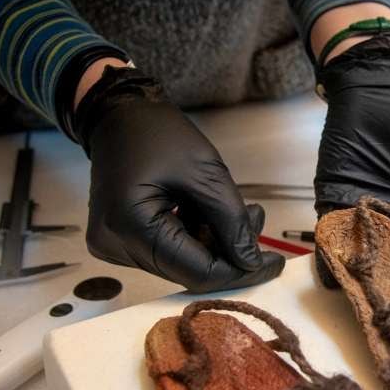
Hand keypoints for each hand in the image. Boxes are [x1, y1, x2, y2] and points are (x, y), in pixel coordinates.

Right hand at [74, 67, 283, 292]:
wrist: (118, 117)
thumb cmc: (157, 135)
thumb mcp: (207, 173)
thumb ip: (232, 222)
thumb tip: (252, 263)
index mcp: (131, 225)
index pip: (197, 272)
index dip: (240, 272)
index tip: (275, 263)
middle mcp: (115, 245)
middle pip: (189, 271)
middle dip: (230, 253)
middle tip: (258, 222)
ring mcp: (114, 246)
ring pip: (182, 264)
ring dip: (216, 243)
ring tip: (241, 211)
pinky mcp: (121, 242)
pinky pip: (168, 252)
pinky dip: (196, 238)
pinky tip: (210, 213)